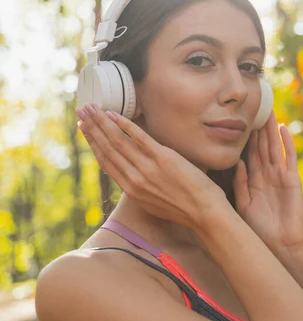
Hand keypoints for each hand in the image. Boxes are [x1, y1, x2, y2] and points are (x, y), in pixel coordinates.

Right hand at [76, 104, 229, 228]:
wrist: (203, 212)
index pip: (106, 162)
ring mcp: (147, 168)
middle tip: (81, 112)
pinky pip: (139, 138)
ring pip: (118, 141)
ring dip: (102, 122)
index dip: (93, 144)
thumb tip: (134, 174)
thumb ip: (140, 187)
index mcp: (131, 190)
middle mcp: (134, 179)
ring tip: (91, 108)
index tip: (84, 129)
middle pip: (108, 149)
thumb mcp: (153, 202)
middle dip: (92, 128)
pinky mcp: (163, 158)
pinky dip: (125, 125)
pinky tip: (114, 114)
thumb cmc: (183, 209)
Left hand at [233, 112, 302, 256]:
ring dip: (271, 130)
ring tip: (268, 112)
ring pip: (274, 147)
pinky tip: (283, 129)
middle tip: (254, 108)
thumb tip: (236, 162)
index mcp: (254, 180)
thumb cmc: (259, 229)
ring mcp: (281, 175)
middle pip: (262, 146)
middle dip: (259, 128)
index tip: (239, 121)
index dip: (245, 138)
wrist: (280, 244)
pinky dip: (287, 143)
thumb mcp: (243, 205)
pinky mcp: (292, 179)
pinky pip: (289, 158)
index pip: (249, 154)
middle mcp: (267, 174)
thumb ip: (240, 183)